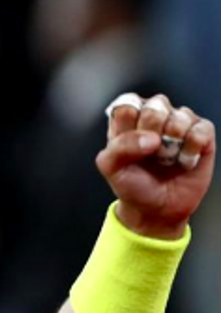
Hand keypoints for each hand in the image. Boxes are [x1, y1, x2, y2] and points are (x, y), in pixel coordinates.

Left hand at [97, 93, 214, 238]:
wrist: (157, 208)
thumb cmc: (133, 185)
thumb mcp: (111, 169)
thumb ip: (118, 148)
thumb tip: (151, 138)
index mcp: (128, 120)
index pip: (128, 104)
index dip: (129, 125)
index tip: (128, 144)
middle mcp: (154, 117)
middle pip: (155, 106)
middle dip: (151, 134)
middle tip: (149, 153)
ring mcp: (179, 123)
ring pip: (180, 116)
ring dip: (171, 144)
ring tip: (166, 159)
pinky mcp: (202, 134)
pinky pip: (201, 130)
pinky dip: (191, 150)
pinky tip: (184, 161)